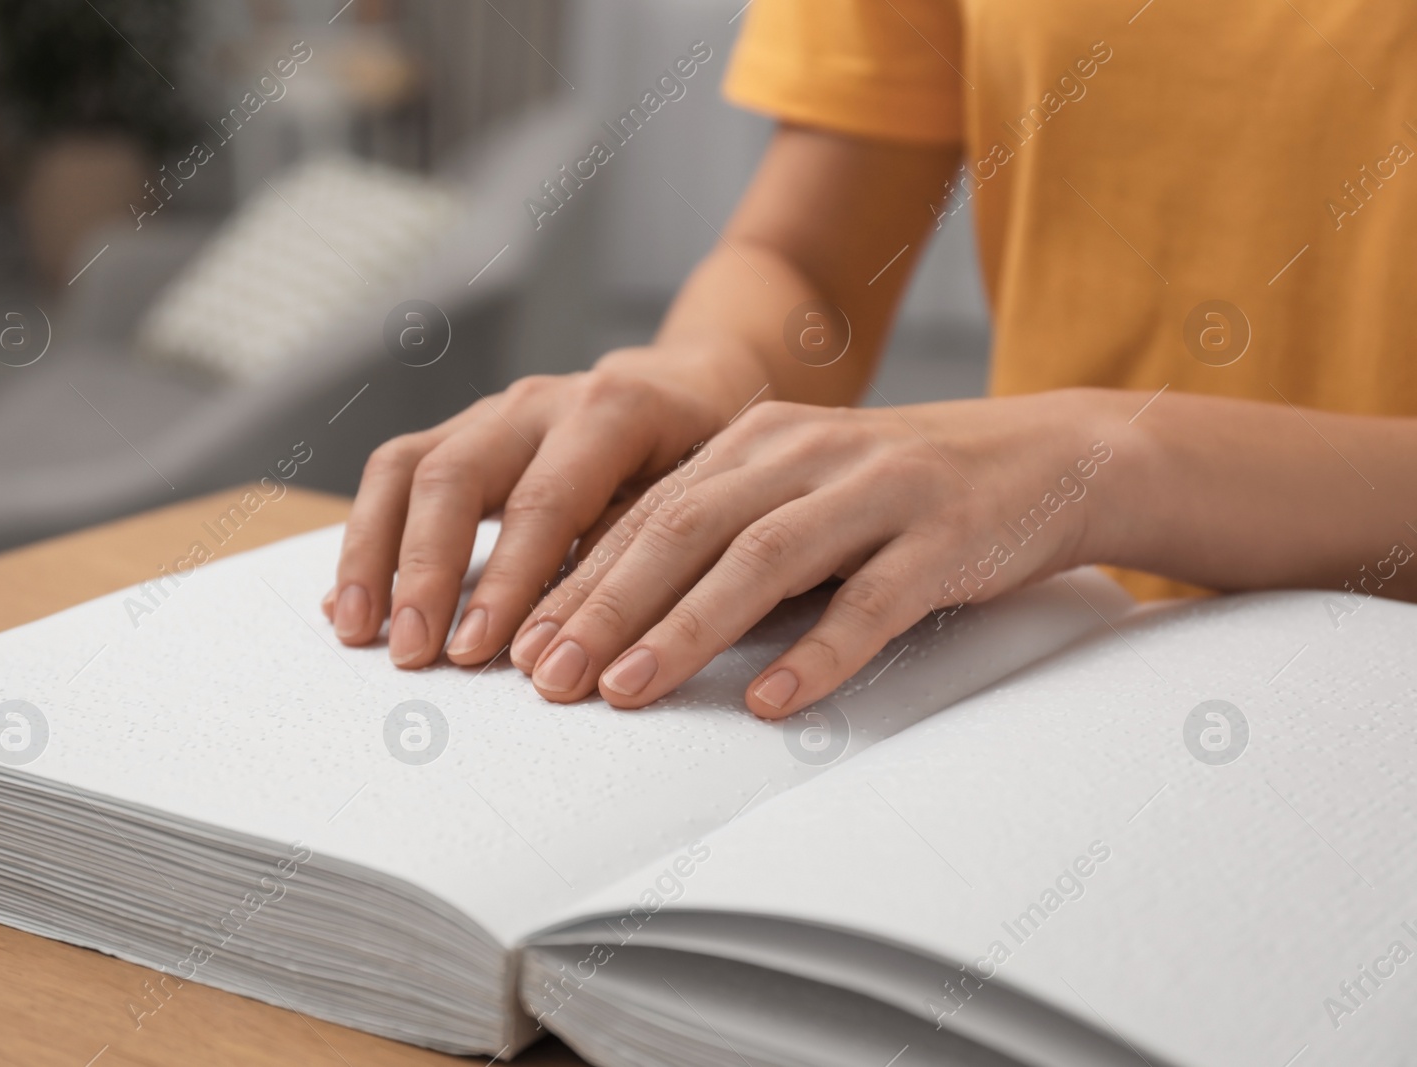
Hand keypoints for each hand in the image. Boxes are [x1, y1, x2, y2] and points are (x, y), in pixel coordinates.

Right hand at [321, 348, 750, 668]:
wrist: (686, 389)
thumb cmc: (700, 454)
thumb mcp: (699, 496)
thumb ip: (637, 552)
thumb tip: (577, 637)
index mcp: (610, 410)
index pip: (544, 501)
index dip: (508, 581)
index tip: (479, 651)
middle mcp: (538, 402)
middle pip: (454, 477)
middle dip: (427, 573)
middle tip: (413, 652)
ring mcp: (490, 413)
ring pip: (406, 469)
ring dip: (374, 557)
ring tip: (360, 634)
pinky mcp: (459, 434)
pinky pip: (394, 476)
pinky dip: (366, 542)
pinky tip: (350, 605)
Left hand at [507, 388, 1126, 716]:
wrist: (1051, 457)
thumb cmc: (906, 491)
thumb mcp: (804, 490)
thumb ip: (727, 533)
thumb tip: (623, 617)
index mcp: (758, 439)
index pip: (648, 512)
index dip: (580, 579)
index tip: (524, 645)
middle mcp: (806, 452)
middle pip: (685, 529)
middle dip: (607, 606)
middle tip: (549, 676)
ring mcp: (877, 489)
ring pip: (762, 559)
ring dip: (687, 628)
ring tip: (628, 689)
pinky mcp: (943, 536)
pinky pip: (872, 600)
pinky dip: (818, 651)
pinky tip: (770, 700)